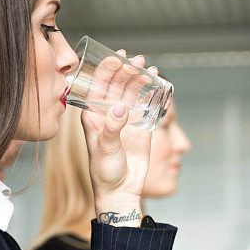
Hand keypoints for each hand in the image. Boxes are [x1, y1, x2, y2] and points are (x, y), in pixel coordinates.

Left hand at [80, 52, 156, 224]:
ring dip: (139, 78)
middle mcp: (109, 114)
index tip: (116, 58)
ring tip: (148, 67)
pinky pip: (147, 104)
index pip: (98, 86)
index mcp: (93, 116)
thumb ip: (111, 128)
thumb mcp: (105, 150)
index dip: (106, 70)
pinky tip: (156, 80)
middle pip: (117, 85)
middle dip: (125, 70)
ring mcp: (126, 119)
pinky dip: (151, 91)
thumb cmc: (104, 173)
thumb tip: (120, 106)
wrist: (122, 191)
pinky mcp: (142, 126)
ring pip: (132, 91)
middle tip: (137, 60)